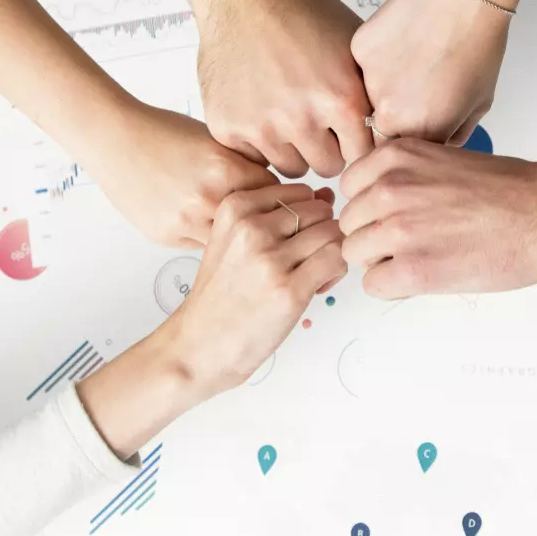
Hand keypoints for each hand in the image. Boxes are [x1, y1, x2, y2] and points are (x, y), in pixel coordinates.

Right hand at [78, 183, 343, 456]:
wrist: (200, 344)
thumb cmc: (220, 296)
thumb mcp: (233, 241)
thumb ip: (277, 216)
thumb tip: (326, 196)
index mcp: (234, 207)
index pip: (299, 191)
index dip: (307, 214)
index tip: (296, 239)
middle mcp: (251, 227)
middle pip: (319, 210)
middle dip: (323, 233)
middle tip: (308, 260)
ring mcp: (270, 258)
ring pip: (332, 233)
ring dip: (331, 253)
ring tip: (312, 275)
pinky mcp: (289, 288)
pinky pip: (337, 260)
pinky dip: (335, 272)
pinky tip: (316, 287)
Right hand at [83, 103, 278, 247]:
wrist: (114, 139)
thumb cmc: (161, 131)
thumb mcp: (214, 139)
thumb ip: (243, 164)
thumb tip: (272, 187)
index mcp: (225, 168)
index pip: (276, 194)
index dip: (279, 196)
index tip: (280, 199)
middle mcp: (207, 198)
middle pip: (256, 222)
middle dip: (261, 221)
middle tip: (263, 217)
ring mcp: (186, 221)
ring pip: (229, 241)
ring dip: (234, 235)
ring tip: (233, 224)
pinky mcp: (167, 235)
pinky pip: (201, 245)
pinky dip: (205, 236)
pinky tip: (200, 221)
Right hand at [195, 0, 371, 177]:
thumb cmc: (300, 12)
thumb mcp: (354, 47)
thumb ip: (371, 93)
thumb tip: (391, 127)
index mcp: (341, 99)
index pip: (363, 156)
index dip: (356, 143)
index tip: (348, 133)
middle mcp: (301, 118)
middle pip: (328, 167)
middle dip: (327, 149)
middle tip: (317, 122)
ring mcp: (261, 126)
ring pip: (290, 167)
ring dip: (293, 148)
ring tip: (289, 114)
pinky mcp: (227, 127)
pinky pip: (254, 157)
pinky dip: (259, 141)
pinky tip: (261, 109)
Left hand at [339, 140, 536, 297]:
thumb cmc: (510, 190)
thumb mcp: (441, 160)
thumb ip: (400, 176)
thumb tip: (371, 203)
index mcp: (395, 157)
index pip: (349, 188)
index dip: (371, 207)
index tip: (396, 215)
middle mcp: (389, 188)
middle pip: (349, 224)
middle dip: (374, 236)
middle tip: (415, 241)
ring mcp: (398, 229)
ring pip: (355, 255)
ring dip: (382, 261)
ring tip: (423, 257)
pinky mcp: (414, 268)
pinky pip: (373, 285)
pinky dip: (394, 286)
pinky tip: (427, 275)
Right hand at [351, 0, 507, 144]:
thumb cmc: (477, 45)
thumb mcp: (478, 104)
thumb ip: (450, 135)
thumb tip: (434, 145)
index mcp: (419, 132)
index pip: (398, 155)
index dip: (407, 141)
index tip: (416, 125)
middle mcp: (388, 114)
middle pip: (378, 130)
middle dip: (393, 117)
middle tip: (414, 90)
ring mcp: (368, 82)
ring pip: (366, 98)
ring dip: (383, 87)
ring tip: (411, 61)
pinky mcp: (358, 53)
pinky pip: (361, 67)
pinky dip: (377, 60)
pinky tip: (401, 42)